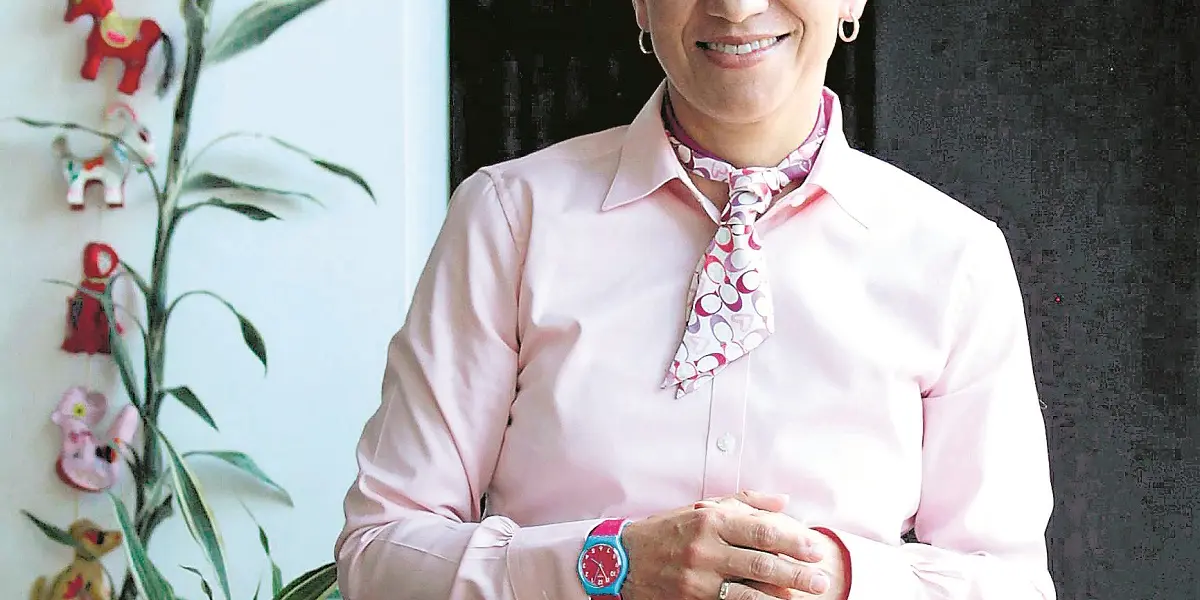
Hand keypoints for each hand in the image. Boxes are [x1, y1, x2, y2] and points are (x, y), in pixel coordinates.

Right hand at [619, 490, 832, 599]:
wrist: (619, 560)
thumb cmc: (665, 532)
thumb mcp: (699, 509)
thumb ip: (743, 503)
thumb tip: (782, 502)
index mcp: (709, 521)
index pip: (760, 531)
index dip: (793, 541)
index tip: (815, 549)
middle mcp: (704, 549)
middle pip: (761, 563)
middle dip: (797, 572)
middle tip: (822, 578)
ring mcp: (697, 579)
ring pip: (749, 592)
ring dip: (781, 596)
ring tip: (804, 598)